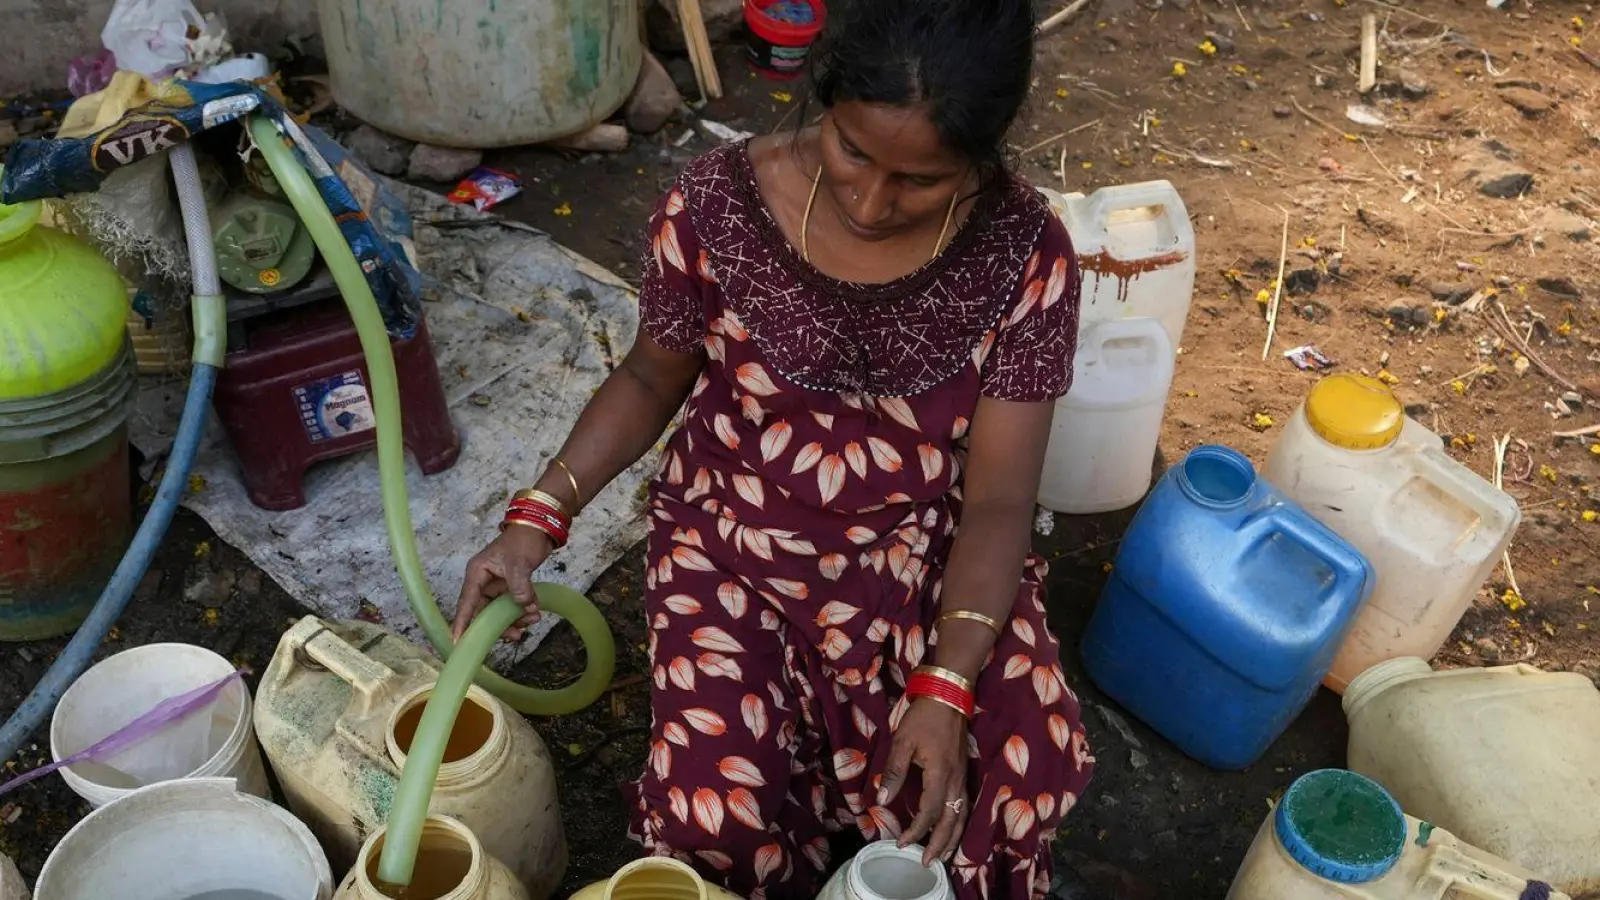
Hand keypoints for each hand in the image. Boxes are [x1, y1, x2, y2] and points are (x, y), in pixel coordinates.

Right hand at [453, 526, 552, 641]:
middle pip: (485, 612)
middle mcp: (484, 582)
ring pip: (500, 612)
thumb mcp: (519, 563)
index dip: (462, 623)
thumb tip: (523, 606)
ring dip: (515, 618)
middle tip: (516, 635)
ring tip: (533, 618)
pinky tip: (535, 611)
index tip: (458, 641)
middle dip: (500, 625)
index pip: (466, 603)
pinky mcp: (510, 587)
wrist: (539, 530)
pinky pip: (512, 606)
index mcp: (477, 574)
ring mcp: (497, 586)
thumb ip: (519, 586)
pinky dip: (522, 611)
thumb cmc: (523, 541)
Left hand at [879, 698, 969, 864]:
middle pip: (951, 821)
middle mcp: (956, 781)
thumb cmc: (923, 717)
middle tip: (926, 862)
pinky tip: (953, 829)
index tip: (902, 843)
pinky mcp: (964, 773)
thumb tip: (882, 799)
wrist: (948, 696)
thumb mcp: (902, 740)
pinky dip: (959, 822)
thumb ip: (893, 771)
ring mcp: (963, 777)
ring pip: (962, 815)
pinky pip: (965, 805)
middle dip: (940, 844)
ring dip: (953, 837)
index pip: (929, 812)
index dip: (916, 830)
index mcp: (940, 774)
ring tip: (942, 855)